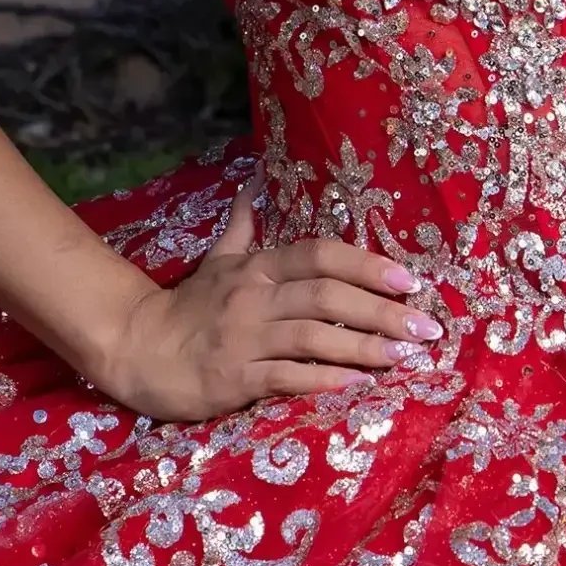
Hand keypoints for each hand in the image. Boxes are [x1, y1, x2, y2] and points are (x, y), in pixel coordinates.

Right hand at [86, 185, 441, 422]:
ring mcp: (244, 337)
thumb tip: (256, 181)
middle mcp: (254, 296)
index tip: (411, 280)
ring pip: (314, 337)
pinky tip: (356, 384)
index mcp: (258, 266)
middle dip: (383, 310)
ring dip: (364, 346)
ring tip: (404, 356)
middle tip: (428, 327)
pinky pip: (286, 377)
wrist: (137, 349)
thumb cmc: (186, 308)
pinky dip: (323, 379)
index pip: (321, 255)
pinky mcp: (233, 378)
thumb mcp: (216, 260)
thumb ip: (243, 225)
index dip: (368, 265)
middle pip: (327, 296)